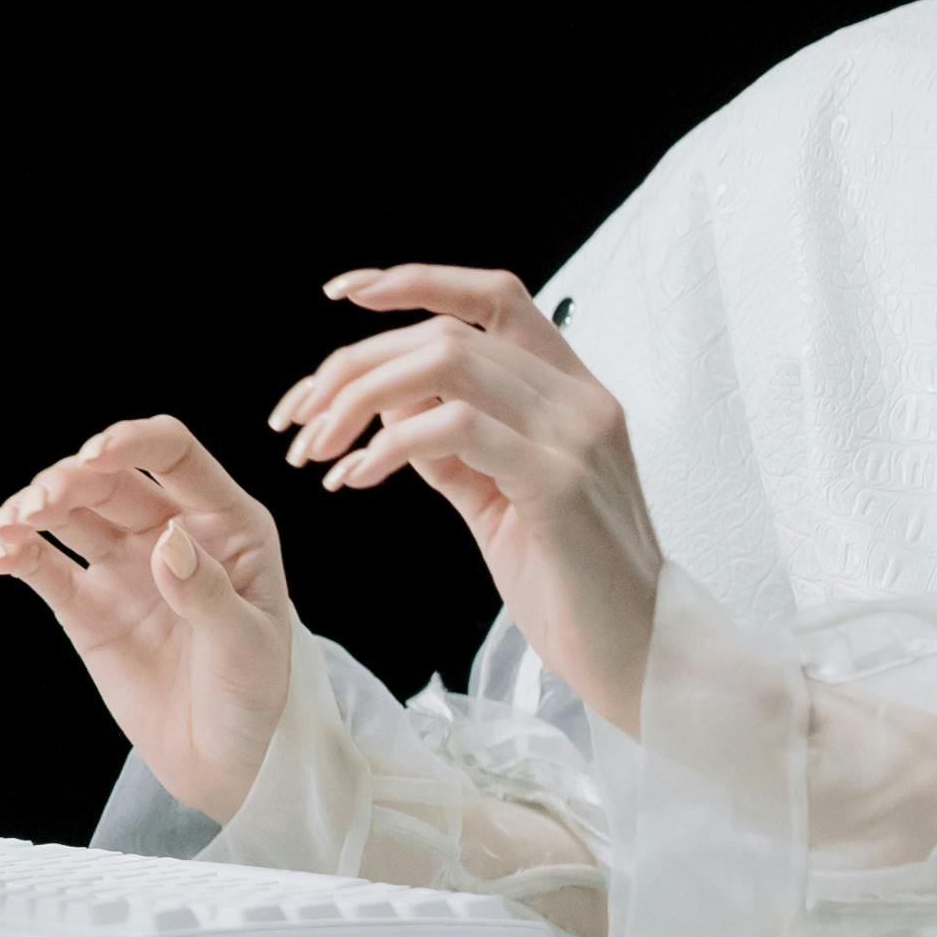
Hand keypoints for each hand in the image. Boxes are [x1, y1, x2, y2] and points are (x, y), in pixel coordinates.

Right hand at [0, 418, 303, 818]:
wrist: (228, 764)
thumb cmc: (258, 697)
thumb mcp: (248, 647)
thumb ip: (208, 593)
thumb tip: (166, 541)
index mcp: (226, 524)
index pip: (174, 454)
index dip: (132, 441)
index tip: (93, 455)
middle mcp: (171, 531)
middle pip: (109, 480)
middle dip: (69, 480)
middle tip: (40, 504)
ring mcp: (124, 567)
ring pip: (71, 514)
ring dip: (34, 507)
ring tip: (11, 527)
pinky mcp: (86, 607)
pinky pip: (45, 567)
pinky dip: (17, 553)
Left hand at [269, 265, 663, 724]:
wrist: (638, 655)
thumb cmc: (568, 580)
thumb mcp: (499, 495)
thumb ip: (452, 442)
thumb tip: (383, 401)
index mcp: (572, 390)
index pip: (493, 296)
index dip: (416, 281)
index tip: (342, 292)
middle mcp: (581, 398)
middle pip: (448, 332)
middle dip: (354, 366)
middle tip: (298, 417)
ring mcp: (576, 435)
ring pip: (447, 364)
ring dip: (361, 398)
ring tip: (316, 448)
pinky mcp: (559, 483)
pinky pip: (457, 430)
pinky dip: (390, 445)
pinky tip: (354, 478)